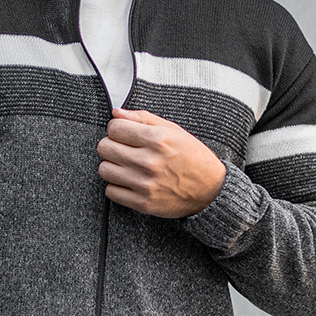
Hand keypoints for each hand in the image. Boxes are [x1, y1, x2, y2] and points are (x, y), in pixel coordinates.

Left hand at [97, 107, 226, 217]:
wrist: (211, 190)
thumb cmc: (193, 158)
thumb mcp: (173, 131)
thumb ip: (143, 118)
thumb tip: (116, 113)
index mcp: (157, 139)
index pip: (114, 128)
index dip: (116, 129)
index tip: (123, 133)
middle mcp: (149, 161)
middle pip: (104, 148)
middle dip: (111, 145)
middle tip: (123, 149)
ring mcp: (145, 184)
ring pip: (104, 170)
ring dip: (112, 166)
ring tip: (126, 166)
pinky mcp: (143, 203)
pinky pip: (111, 191)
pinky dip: (117, 186)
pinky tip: (129, 182)